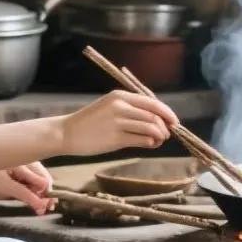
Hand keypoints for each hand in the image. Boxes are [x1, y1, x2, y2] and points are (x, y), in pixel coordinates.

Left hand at [0, 162, 54, 214]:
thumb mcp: (4, 187)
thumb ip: (25, 194)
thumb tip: (43, 204)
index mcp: (23, 160)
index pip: (42, 178)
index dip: (46, 193)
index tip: (47, 207)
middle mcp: (25, 160)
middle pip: (43, 178)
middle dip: (45, 194)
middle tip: (46, 209)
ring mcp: (22, 165)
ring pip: (37, 180)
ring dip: (39, 193)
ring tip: (40, 207)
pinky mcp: (17, 171)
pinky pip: (30, 180)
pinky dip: (32, 190)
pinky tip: (32, 199)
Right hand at [60, 90, 177, 157]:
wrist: (67, 133)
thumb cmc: (90, 122)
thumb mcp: (110, 108)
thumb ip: (131, 110)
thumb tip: (158, 120)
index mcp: (120, 96)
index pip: (153, 103)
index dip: (167, 113)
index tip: (174, 122)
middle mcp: (120, 106)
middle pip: (154, 116)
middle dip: (165, 126)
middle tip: (166, 135)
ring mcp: (117, 122)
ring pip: (151, 128)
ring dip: (159, 136)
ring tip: (158, 141)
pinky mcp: (115, 138)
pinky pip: (142, 140)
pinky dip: (150, 143)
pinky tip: (150, 144)